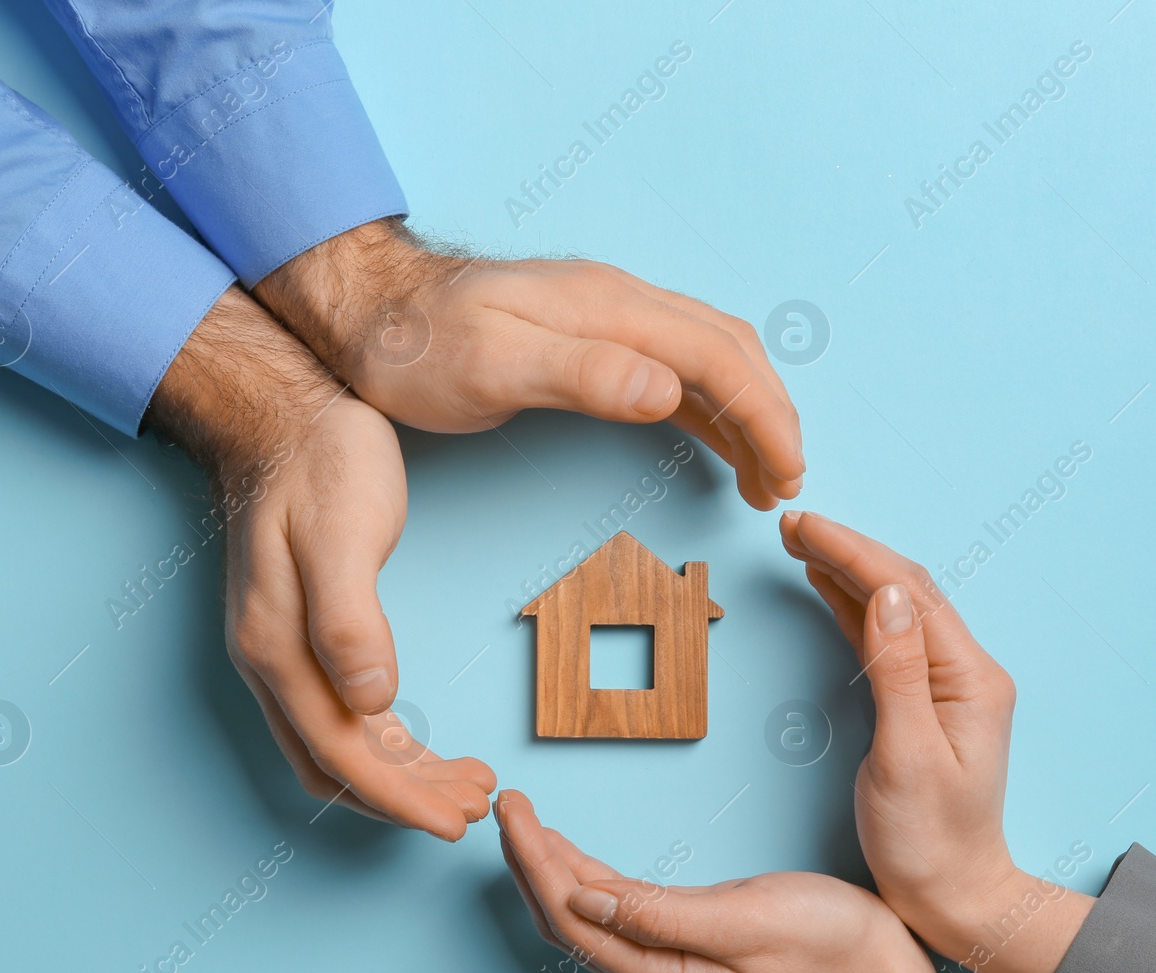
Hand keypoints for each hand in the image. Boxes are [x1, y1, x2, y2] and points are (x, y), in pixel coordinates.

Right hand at [148, 286, 494, 839]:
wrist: (284, 413)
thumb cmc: (319, 463)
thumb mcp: (342, 532)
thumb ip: (350, 619)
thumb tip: (372, 701)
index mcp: (277, 648)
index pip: (342, 755)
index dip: (399, 799)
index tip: (456, 821)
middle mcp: (269, 662)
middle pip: (337, 765)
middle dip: (406, 797)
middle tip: (476, 804)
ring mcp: (278, 650)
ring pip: (338, 746)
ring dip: (400, 775)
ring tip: (466, 781)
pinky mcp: (299, 632)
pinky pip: (339, 713)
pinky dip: (384, 741)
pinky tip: (422, 740)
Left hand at [253, 219, 804, 509]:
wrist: (368, 309)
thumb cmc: (418, 345)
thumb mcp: (491, 366)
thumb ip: (583, 375)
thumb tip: (668, 389)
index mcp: (609, 307)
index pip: (719, 358)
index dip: (765, 417)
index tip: (786, 476)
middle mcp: (621, 302)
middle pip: (730, 352)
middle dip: (773, 418)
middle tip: (786, 486)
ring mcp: (608, 316)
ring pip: (710, 358)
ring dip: (749, 413)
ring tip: (766, 477)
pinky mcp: (592, 336)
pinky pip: (676, 367)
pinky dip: (712, 407)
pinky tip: (716, 438)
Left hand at [494, 790, 974, 972]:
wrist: (875, 968)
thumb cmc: (824, 943)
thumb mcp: (743, 921)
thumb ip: (659, 916)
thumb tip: (583, 900)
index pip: (570, 917)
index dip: (533, 863)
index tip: (513, 812)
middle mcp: (652, 972)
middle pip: (564, 918)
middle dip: (527, 860)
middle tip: (503, 802)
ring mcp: (665, 958)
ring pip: (583, 912)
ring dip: (548, 865)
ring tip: (520, 818)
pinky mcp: (681, 938)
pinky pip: (613, 906)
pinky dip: (582, 873)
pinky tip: (567, 850)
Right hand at [779, 510, 1091, 972]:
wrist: (955, 897)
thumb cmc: (930, 841)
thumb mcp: (908, 757)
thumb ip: (896, 672)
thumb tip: (886, 594)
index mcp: (969, 678)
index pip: (907, 593)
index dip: (853, 552)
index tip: (804, 527)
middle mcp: (964, 671)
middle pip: (904, 589)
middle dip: (848, 549)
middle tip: (791, 524)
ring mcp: (945, 684)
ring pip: (894, 607)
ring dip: (848, 570)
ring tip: (800, 541)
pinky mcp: (922, 700)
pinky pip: (885, 638)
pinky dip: (853, 606)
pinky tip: (825, 585)